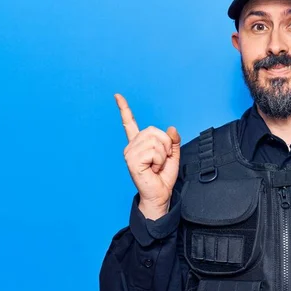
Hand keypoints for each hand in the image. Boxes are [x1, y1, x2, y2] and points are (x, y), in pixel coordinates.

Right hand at [115, 94, 180, 218]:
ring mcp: (130, 153)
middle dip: (165, 144)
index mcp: (139, 143)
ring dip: (163, 154)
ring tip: (157, 165)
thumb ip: (173, 141)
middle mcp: (131, 146)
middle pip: (154, 131)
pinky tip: (153, 168)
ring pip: (155, 141)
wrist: (160, 195)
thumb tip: (172, 128)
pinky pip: (154, 151)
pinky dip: (159, 160)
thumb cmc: (163, 177)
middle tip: (162, 159)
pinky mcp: (132, 161)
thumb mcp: (172, 155)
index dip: (124, 108)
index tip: (117, 96)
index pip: (129, 122)